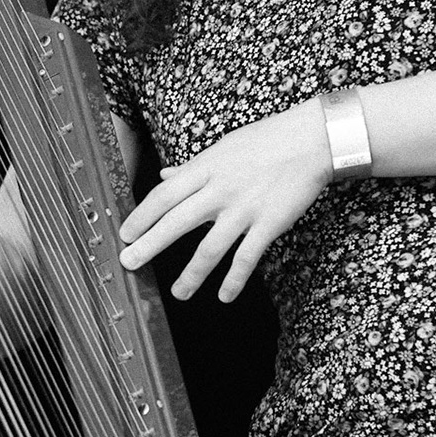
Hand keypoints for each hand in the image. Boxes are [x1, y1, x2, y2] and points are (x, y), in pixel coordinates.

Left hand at [116, 101, 332, 302]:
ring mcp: (244, 208)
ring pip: (210, 248)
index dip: (141, 216)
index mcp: (205, 168)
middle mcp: (219, 189)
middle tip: (129, 264)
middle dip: (150, 245)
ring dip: (191, 275)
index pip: (164, 195)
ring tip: (178, 293)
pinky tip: (224, 296)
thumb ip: (192, 166)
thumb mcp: (222, 148)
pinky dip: (234, 279)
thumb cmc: (266, 141)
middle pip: (176, 221)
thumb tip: (165, 174)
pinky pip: (246, 258)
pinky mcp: (269, 224)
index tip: (125, 234)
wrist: (310, 140)